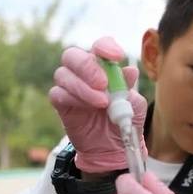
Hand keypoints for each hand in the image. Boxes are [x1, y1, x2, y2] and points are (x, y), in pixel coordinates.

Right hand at [49, 37, 147, 172]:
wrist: (114, 147)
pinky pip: (58, 94)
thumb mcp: (134, 104)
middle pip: (73, 55)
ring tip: (103, 103)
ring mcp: (70, 86)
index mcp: (103, 66)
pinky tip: (88, 108)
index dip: (105, 47)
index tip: (117, 57)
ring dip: (84, 87)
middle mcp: (83, 72)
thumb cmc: (124, 120)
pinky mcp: (61, 103)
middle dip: (88, 67)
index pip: (99, 46)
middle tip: (103, 84)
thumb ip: (129, 88)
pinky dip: (74, 98)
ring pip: (63, 74)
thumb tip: (130, 70)